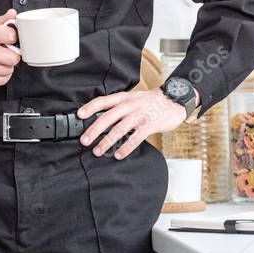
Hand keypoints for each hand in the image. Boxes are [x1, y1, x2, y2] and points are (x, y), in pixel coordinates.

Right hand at [0, 9, 19, 88]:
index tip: (10, 39)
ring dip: (6, 66)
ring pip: (10, 69)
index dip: (13, 38)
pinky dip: (2, 76)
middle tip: (4, 53)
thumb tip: (12, 13)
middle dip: (12, 55)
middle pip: (14, 57)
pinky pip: (4, 79)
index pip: (10, 35)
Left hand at [76, 88, 193, 159]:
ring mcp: (139, 115)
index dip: (90, 108)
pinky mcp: (149, 125)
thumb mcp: (132, 98)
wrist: (174, 99)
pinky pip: (135, 138)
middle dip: (94, 130)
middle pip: (107, 117)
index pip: (102, 101)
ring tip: (98, 151)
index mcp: (123, 98)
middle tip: (84, 141)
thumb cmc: (150, 101)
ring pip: (119, 129)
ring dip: (106, 142)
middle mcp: (129, 105)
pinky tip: (118, 154)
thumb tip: (101, 117)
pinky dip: (125, 147)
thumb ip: (119, 106)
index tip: (79, 116)